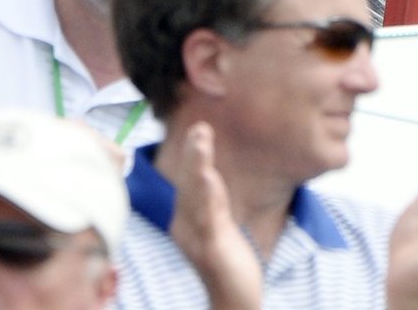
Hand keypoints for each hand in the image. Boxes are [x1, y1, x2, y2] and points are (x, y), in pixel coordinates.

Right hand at [169, 123, 261, 309]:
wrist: (233, 302)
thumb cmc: (227, 263)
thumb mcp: (217, 225)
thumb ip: (211, 201)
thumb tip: (207, 172)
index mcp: (185, 220)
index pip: (186, 182)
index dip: (191, 155)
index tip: (197, 129)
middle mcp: (184, 227)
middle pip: (187, 183)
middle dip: (192, 153)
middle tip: (198, 125)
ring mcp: (196, 238)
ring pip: (195, 194)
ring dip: (197, 163)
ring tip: (200, 137)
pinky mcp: (211, 248)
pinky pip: (208, 216)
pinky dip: (207, 193)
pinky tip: (209, 174)